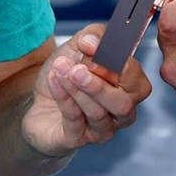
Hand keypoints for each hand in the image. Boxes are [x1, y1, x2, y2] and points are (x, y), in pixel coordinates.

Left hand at [20, 25, 153, 158]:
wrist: (39, 102)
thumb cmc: (68, 75)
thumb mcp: (79, 47)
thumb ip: (92, 37)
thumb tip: (92, 41)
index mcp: (129, 88)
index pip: (135, 79)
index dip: (118, 65)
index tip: (95, 49)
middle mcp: (120, 112)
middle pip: (122, 103)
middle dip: (100, 84)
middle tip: (77, 68)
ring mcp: (100, 129)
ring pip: (97, 113)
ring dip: (76, 88)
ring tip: (60, 68)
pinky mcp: (76, 139)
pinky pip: (74, 120)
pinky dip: (63, 97)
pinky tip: (53, 80)